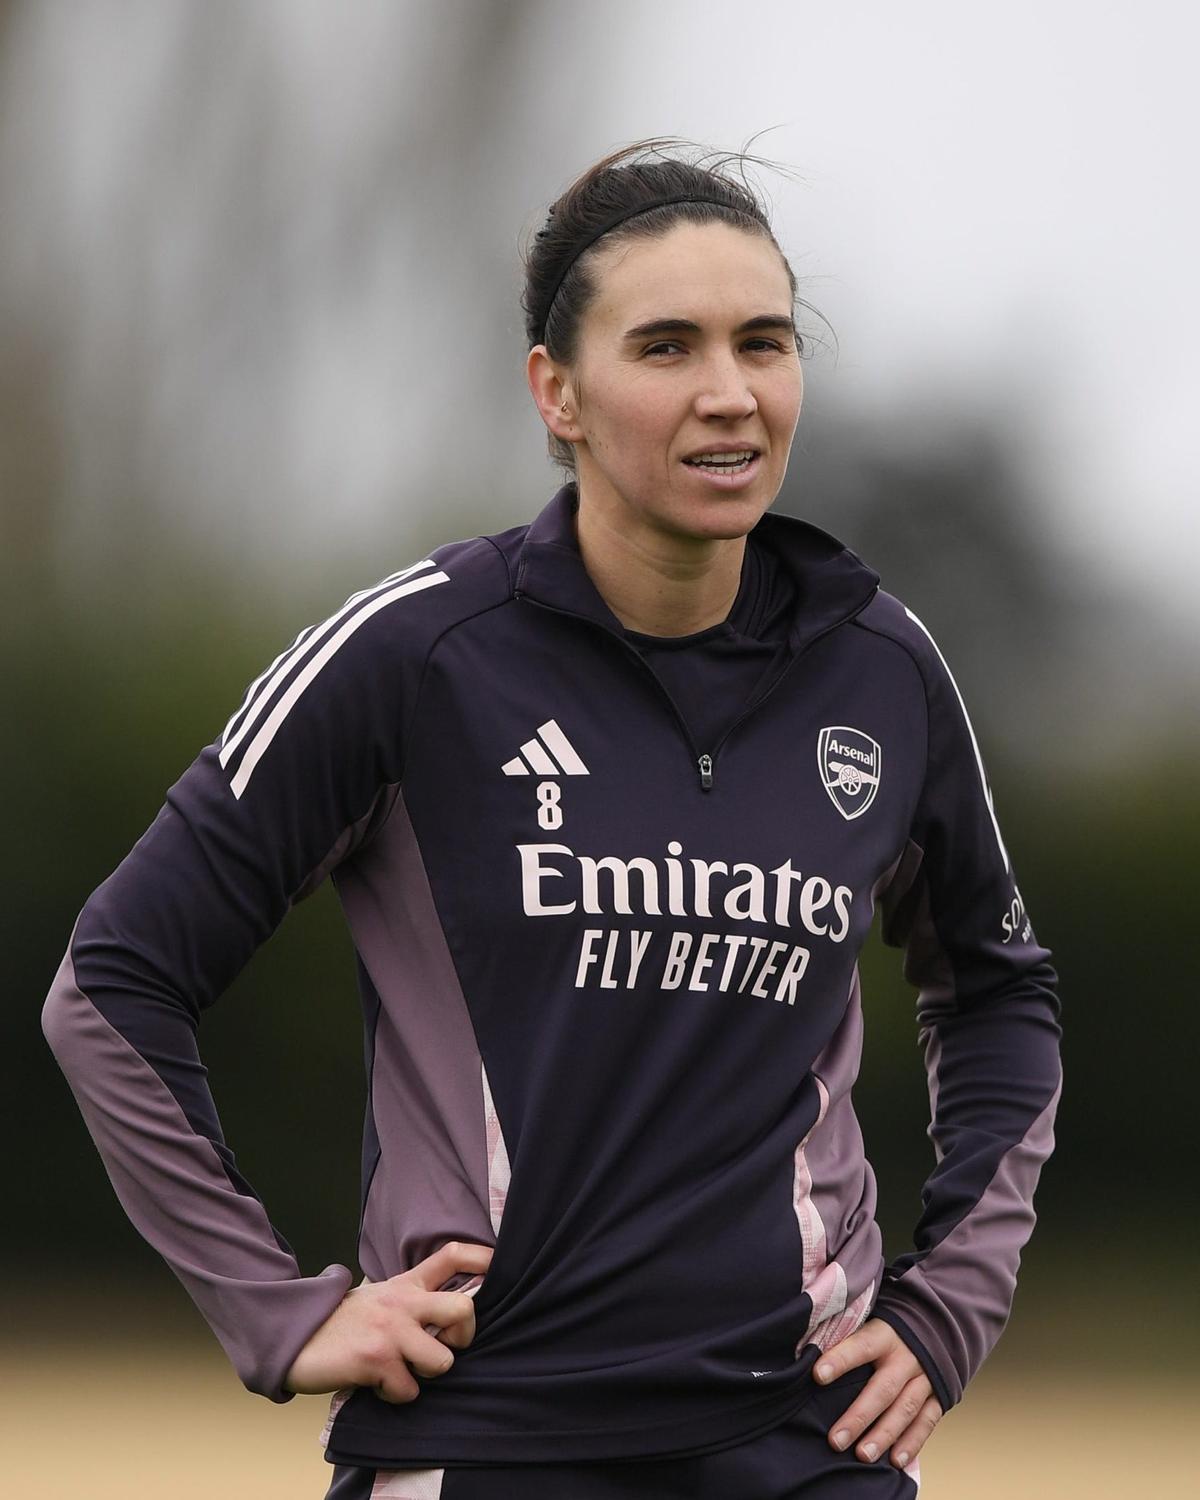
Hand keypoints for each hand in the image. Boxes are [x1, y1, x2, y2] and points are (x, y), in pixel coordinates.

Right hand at [284, 1240, 493, 1403]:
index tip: (498, 1264)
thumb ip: (410, 1301)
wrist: (294, 1337)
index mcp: (405, 1284)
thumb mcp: (379, 1298)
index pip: (452, 1256)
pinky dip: (396, 1395)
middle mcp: (403, 1302)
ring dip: (425, 1376)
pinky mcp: (376, 1360)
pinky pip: (409, 1390)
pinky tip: (377, 1383)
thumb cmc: (342, 1324)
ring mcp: (391, 1330)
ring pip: (443, 1362)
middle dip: (465, 1337)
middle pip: (464, 1311)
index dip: (482, 1257)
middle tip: (445, 1346)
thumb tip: (447, 1317)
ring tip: (402, 1371)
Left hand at [812, 1318, 942, 1469]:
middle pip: (882, 1389)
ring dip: (884, 1435)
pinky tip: (895, 1461)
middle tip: (836, 1440)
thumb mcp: (869, 1320)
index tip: (817, 1376)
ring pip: (905, 1409)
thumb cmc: (887, 1329)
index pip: (860, 1346)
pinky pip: (926, 1422)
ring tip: (862, 1456)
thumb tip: (806, 1349)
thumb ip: (845, 1335)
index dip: (840, 1360)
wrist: (934, 1325)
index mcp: (885, 1334)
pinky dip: (912, 1443)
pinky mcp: (938, 1397)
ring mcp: (925, 1378)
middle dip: (859, 1417)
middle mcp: (907, 1358)